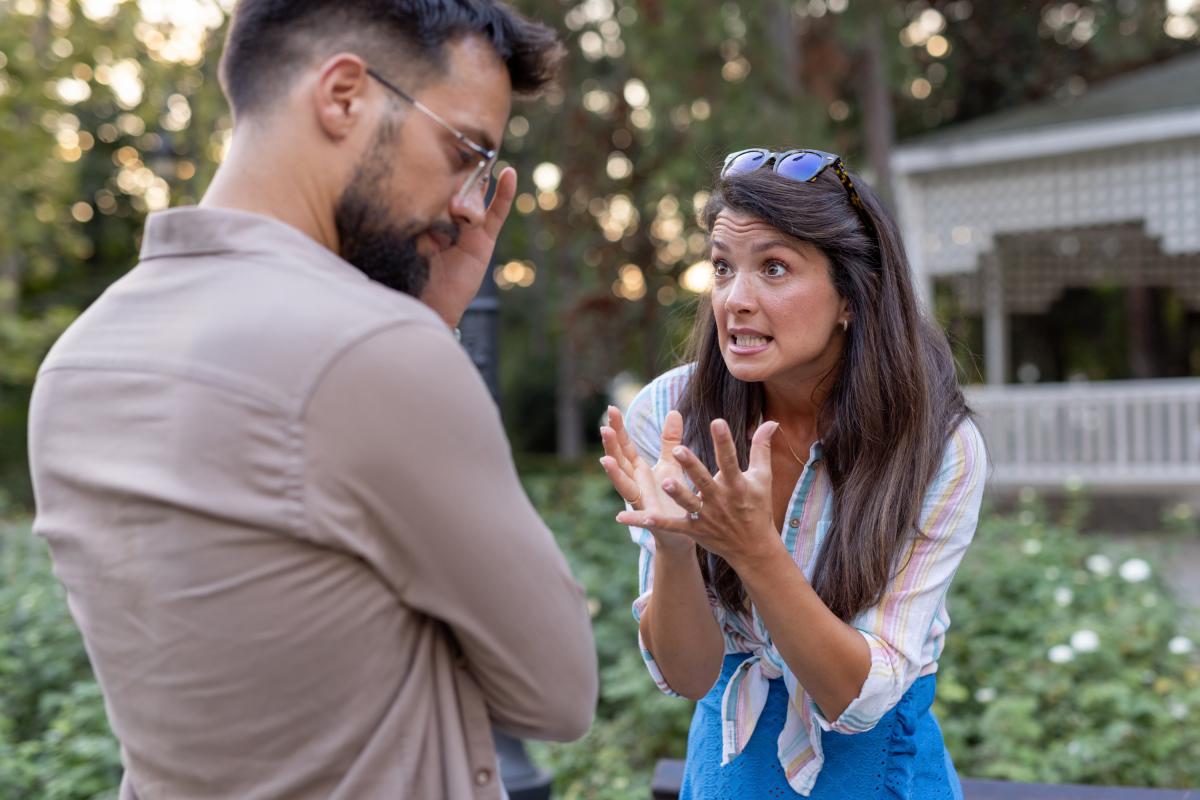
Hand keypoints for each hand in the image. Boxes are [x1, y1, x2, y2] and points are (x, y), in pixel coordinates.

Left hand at [421, 167, 516, 326]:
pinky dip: (504, 194)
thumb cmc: (412, 271)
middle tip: (445, 180)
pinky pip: (496, 213)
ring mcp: (469, 227)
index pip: (434, 183)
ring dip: (473, 187)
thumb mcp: (413, 238)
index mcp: (426, 212)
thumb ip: (429, 215)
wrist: (430, 304)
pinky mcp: (484, 239)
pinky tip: (509, 174)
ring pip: (475, 198)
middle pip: (456, 186)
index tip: (433, 154)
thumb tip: (448, 199)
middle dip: (453, 180)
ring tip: (466, 189)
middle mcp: (447, 215)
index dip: (436, 170)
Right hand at [599, 407, 692, 553]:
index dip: (618, 429)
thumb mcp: (671, 463)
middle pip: (620, 462)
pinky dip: (630, 518)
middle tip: (604, 428)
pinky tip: (619, 517)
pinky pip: (639, 520)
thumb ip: (670, 440)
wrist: (680, 530)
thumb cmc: (672, 495)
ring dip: (614, 475)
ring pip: (624, 487)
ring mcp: (640, 502)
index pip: (625, 446)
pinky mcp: (651, 521)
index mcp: (639, 470)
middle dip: (611, 446)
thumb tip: (673, 412)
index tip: (611, 409)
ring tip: (605, 461)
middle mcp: (635, 484)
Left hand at [615, 417, 783, 571]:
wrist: (753, 548)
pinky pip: (673, 526)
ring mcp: (707, 516)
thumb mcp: (763, 477)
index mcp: (737, 485)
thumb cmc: (757, 507)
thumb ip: (762, 448)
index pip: (730, 460)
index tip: (717, 421)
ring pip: (689, 503)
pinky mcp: (695, 530)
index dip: (724, 441)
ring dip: (677, 494)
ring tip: (665, 483)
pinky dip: (655, 522)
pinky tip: (637, 516)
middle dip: (692, 466)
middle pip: (704, 480)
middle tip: (678, 450)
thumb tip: (771, 421)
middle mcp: (720, 500)